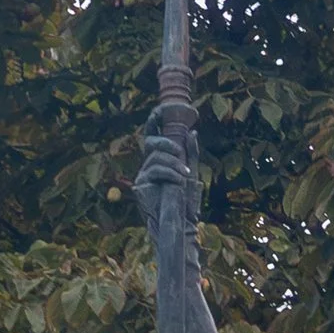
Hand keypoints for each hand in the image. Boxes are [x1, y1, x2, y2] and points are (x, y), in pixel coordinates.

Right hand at [133, 125, 193, 241]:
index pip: (153, 133)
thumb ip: (190, 153)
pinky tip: (178, 181)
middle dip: (165, 143)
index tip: (163, 109)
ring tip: (185, 176)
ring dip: (174, 164)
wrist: (180, 222)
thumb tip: (192, 132)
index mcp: (159, 157)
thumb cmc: (185, 200)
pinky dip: (169, 173)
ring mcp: (143, 174)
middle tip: (178, 151)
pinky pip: (155, 171)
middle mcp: (148, 163)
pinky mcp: (141, 185)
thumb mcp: (190, 172)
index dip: (155, 119)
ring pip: (157, 158)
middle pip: (151, 142)